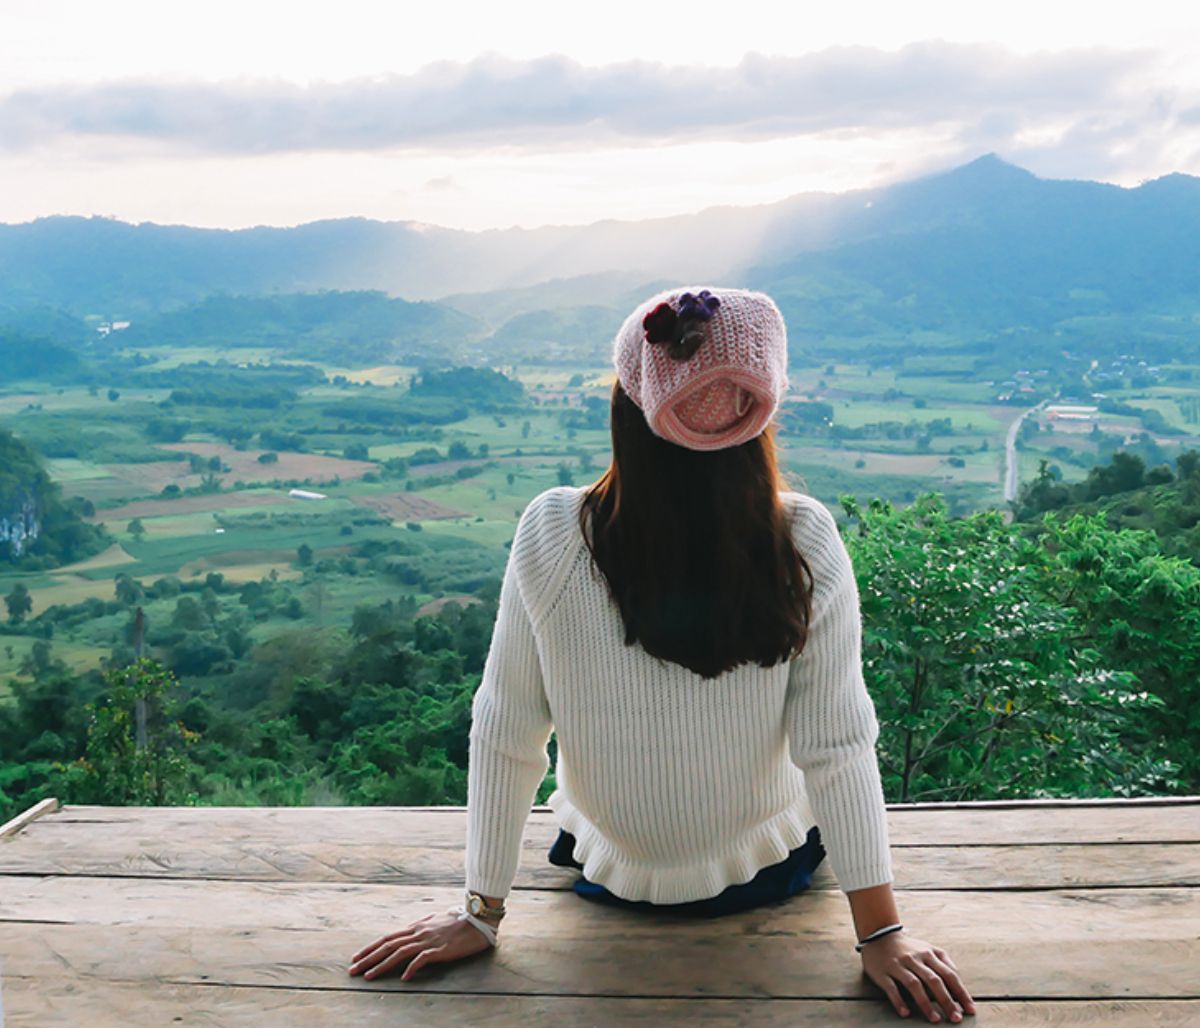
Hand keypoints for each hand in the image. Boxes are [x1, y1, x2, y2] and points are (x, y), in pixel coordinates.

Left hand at [348, 909, 493, 981]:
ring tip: (368, 976)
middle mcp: (419, 932)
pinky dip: (411, 968)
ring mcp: (428, 940)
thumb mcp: (436, 919)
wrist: (478, 918)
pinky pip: (422, 959)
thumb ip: (423, 924)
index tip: (357, 958)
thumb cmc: (459, 919)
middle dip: (368, 958)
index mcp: (416, 926)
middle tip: (353, 970)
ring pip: (399, 953)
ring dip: (382, 965)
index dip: (371, 948)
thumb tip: (411, 928)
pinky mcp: (440, 949)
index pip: (388, 937)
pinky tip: (403, 978)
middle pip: (388, 945)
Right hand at [860, 932, 975, 1021]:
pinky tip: (905, 1013)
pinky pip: (891, 988)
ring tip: (935, 1019)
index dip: (961, 992)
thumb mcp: (928, 949)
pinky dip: (899, 1001)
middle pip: (933, 980)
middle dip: (947, 1001)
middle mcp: (914, 958)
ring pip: (914, 984)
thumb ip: (945, 964)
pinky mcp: (882, 972)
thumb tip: (959, 988)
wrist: (878, 934)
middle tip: (956, 1018)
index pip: (949, 974)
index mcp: (928, 953)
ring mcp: (898, 964)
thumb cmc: (909, 948)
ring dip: (925, 1003)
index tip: (969, 1009)